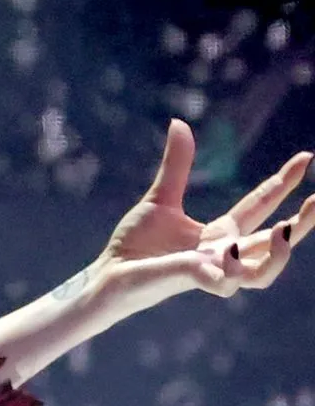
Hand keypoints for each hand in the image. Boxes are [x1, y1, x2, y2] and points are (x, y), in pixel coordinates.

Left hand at [96, 119, 314, 308]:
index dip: (283, 184)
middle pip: (275, 243)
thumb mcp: (161, 198)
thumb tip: (179, 123)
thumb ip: (177, 166)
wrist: (109, 275)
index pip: (260, 207)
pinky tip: (228, 250)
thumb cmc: (135, 245)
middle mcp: (223, 254)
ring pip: (261, 273)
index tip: (305, 158)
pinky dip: (229, 270)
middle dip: (302, 224)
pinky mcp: (191, 281)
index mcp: (219, 233)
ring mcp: (211, 270)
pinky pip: (222, 283)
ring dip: (278, 254)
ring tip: (286, 228)